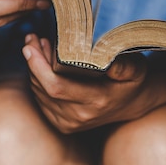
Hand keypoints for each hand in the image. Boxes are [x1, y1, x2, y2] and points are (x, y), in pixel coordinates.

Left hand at [22, 33, 147, 132]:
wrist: (132, 103)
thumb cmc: (131, 79)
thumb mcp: (135, 68)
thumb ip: (123, 64)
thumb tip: (105, 57)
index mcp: (96, 101)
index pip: (56, 87)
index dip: (38, 67)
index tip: (30, 47)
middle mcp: (79, 117)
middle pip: (43, 88)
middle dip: (33, 62)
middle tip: (32, 39)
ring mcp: (69, 124)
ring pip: (39, 93)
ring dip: (34, 69)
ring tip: (38, 46)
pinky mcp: (61, 125)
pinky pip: (40, 100)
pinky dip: (38, 80)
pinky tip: (42, 63)